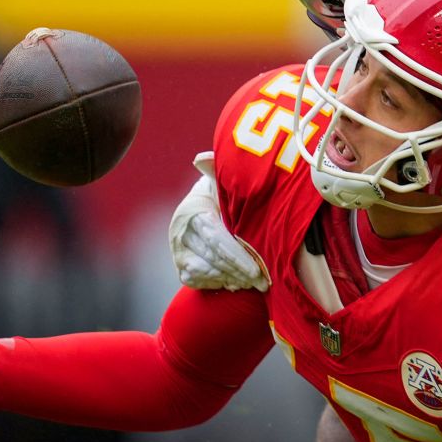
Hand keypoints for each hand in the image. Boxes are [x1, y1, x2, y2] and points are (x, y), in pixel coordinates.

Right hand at [167, 155, 265, 290]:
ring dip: (230, 279)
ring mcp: (178, 250)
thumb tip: (201, 158)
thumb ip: (218, 170)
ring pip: (203, 272)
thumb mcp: (223, 181)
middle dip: (239, 272)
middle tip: (262, 283)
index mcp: (194, 210)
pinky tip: (235, 283)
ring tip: (251, 283)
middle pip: (212, 259)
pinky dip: (216, 284)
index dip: (237, 256)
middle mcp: (180, 231)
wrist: (208, 206)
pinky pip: (195, 281)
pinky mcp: (180, 265)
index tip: (257, 270)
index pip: (216, 239)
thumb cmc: (223, 193)